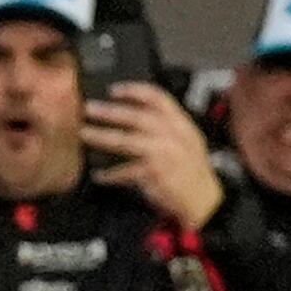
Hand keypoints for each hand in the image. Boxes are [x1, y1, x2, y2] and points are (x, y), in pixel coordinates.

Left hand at [81, 81, 224, 229]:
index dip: (134, 90)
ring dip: (103, 136)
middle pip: (137, 117)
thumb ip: (166, 128)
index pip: (158, 98)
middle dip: (110, 111)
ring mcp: (164, 154)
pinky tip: (99, 175)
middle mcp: (174, 136)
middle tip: (89, 108)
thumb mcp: (187, 142)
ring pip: (127, 141)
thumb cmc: (191, 172)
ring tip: (85, 134)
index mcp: (182, 124)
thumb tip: (131, 117)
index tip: (113, 89)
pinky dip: (110, 174)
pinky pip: (125, 171)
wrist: (205, 201)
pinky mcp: (154, 174)